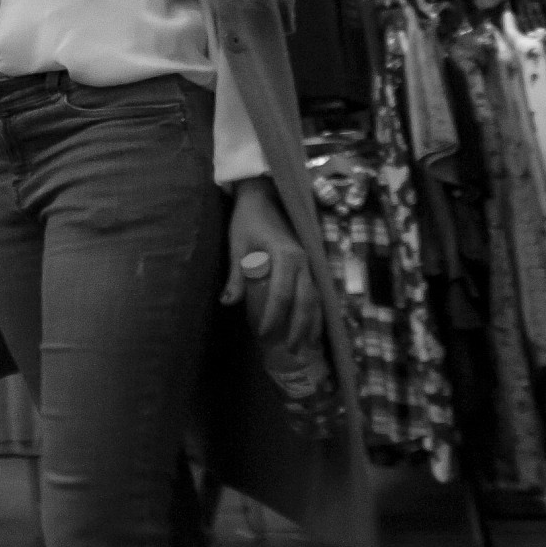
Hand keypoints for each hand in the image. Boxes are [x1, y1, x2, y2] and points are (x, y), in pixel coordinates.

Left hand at [223, 177, 319, 351]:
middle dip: (298, 328)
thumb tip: (229, 303)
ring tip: (305, 346)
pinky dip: (316, 312)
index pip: (282, 294)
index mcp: (285, 256)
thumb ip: (236, 274)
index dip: (273, 317)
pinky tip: (311, 328)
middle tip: (289, 350)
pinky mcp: (309, 264)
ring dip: (311, 323)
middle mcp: (303, 261)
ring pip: (316, 298)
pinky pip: (317, 292)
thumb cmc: (248, 220)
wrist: (263, 197)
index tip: (262, 334)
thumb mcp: (237, 245)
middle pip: (305, 301)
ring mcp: (309, 262)